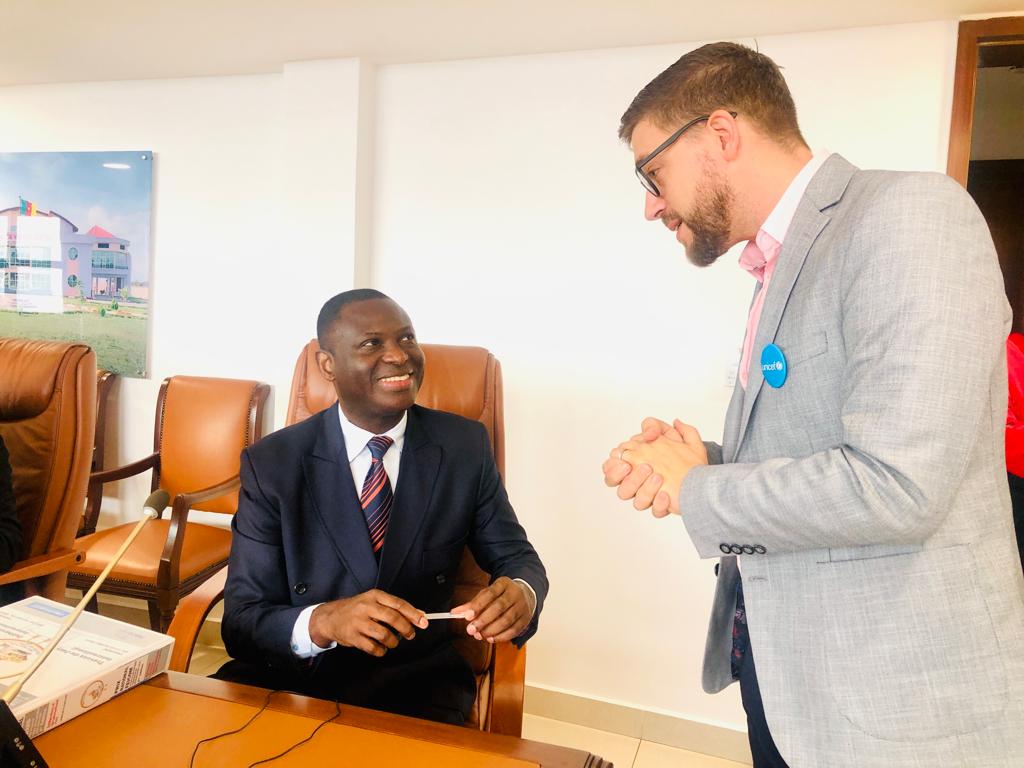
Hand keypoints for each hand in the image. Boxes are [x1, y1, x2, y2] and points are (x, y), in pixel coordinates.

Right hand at [309, 589, 426, 656]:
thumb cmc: (357, 609)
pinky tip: (381, 648)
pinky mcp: (352, 637)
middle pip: (393, 618)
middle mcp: (366, 607)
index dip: (413, 614)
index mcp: (374, 596)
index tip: (424, 622)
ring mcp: (358, 622)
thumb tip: (419, 615)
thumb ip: (396, 608)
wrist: (330, 617)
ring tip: (393, 642)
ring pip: (384, 635)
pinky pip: (373, 647)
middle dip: (406, 629)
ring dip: (393, 642)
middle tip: (410, 635)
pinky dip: (381, 650)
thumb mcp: (375, 602)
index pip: (398, 604)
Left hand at [452, 577, 535, 642]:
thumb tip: (456, 612)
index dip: (478, 605)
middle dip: (483, 620)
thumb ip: (472, 603)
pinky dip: (501, 636)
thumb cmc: (502, 595)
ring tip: (480, 635)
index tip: (467, 616)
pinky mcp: (525, 619)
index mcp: (503, 584)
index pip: (490, 593)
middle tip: (471, 629)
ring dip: (491, 630)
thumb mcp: (487, 593)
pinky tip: (491, 638)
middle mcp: (515, 594)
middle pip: (499, 607)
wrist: (525, 594)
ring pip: (507, 620)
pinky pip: (514, 630)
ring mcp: (522, 606)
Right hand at [604, 419, 707, 515]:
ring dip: (645, 489)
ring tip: (658, 477)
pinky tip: (666, 495)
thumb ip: (654, 426)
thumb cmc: (686, 457)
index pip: (613, 471)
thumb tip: (647, 432)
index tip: (624, 463)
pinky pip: (656, 511)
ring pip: (637, 502)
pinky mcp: (664, 507)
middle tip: (645, 468)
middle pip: (621, 489)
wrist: (705, 474)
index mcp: (636, 467)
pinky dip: (660, 504)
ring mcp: (653, 497)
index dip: (613, 468)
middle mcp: (641, 484)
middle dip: (629, 480)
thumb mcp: (671, 435)